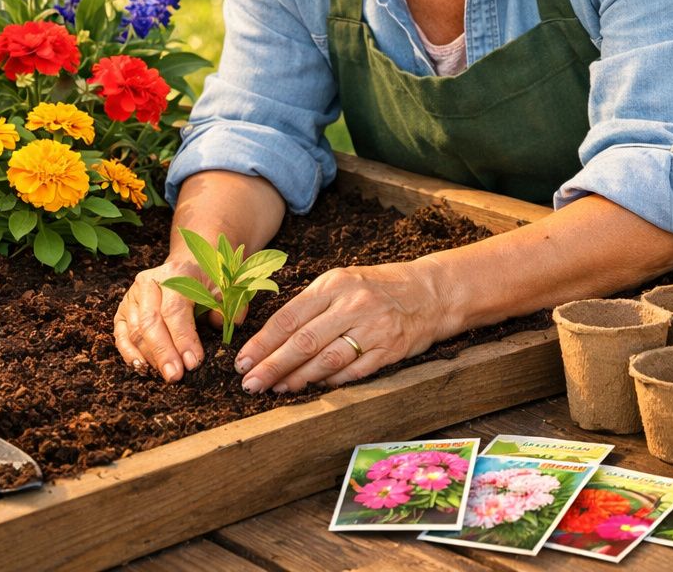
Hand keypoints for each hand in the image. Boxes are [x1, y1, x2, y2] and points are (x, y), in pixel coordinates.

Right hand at [113, 256, 215, 382]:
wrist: (185, 268)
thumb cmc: (205, 283)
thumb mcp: (222, 288)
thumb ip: (226, 304)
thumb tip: (224, 322)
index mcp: (175, 274)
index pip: (175, 310)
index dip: (183, 338)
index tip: (193, 363)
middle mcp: (149, 283)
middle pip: (150, 322)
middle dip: (163, 353)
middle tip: (175, 376)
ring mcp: (132, 296)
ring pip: (135, 331)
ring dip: (150, 357)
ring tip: (166, 375)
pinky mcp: (123, 310)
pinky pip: (121, 335)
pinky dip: (129, 354)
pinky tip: (143, 368)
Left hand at [235, 258, 455, 393]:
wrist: (429, 292)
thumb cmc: (377, 288)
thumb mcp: (342, 282)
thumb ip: (311, 306)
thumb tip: (272, 339)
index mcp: (334, 284)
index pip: (289, 316)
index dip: (262, 342)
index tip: (242, 361)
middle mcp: (352, 304)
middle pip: (303, 341)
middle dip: (272, 365)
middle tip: (250, 383)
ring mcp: (373, 328)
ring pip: (326, 360)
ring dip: (297, 378)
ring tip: (277, 389)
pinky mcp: (389, 350)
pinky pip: (353, 371)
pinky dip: (330, 381)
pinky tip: (313, 386)